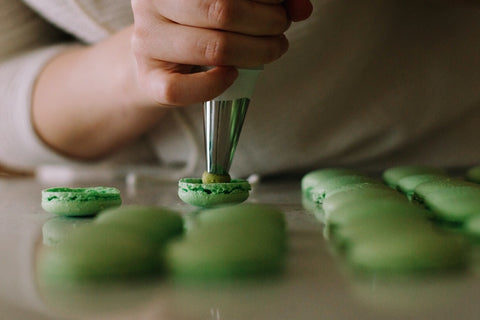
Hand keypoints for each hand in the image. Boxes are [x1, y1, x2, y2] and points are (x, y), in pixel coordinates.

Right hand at [131, 0, 312, 105]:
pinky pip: (184, 89)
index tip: (282, 6)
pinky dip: (217, 85)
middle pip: (223, 11)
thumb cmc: (197, 27)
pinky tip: (232, 75)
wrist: (159, 61)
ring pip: (213, 49)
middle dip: (267, 23)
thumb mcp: (226, 4)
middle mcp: (152, 4)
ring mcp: (147, 42)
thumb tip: (302, 7)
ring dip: (257, 53)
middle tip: (280, 29)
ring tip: (270, 50)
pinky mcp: (149, 79)